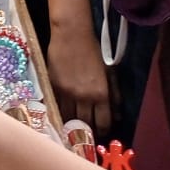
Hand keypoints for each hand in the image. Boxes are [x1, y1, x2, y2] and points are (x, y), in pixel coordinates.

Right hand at [48, 23, 113, 137]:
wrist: (70, 35)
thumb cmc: (93, 51)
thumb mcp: (109, 72)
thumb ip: (114, 95)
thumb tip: (117, 115)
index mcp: (101, 94)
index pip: (102, 122)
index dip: (102, 131)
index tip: (101, 133)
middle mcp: (83, 97)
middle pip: (85, 123)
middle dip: (87, 131)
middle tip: (87, 134)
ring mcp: (66, 92)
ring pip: (68, 117)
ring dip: (72, 124)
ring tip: (73, 128)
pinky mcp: (52, 85)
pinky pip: (56, 105)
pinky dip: (59, 111)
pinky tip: (61, 114)